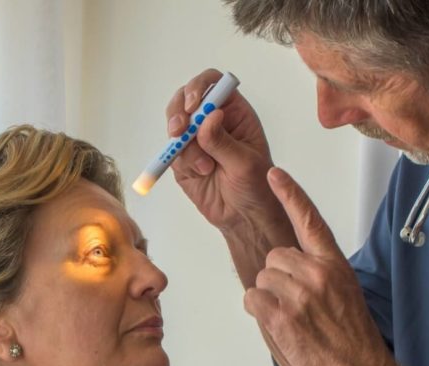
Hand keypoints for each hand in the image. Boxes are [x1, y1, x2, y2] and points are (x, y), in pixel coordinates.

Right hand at [165, 69, 285, 233]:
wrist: (245, 217)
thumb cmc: (257, 186)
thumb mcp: (245, 162)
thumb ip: (223, 141)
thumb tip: (210, 116)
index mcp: (234, 112)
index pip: (213, 84)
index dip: (199, 87)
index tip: (193, 105)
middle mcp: (212, 121)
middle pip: (184, 99)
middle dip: (177, 113)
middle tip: (179, 131)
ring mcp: (195, 140)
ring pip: (175, 127)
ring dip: (183, 145)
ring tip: (203, 167)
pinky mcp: (183, 160)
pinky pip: (172, 153)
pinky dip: (182, 161)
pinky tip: (201, 173)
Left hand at [243, 167, 393, 365]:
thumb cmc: (352, 338)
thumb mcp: (345, 291)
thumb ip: (319, 271)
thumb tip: (290, 265)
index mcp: (334, 263)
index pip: (309, 219)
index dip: (290, 195)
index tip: (275, 174)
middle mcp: (317, 273)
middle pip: (273, 256)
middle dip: (278, 279)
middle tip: (299, 306)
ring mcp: (300, 294)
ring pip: (261, 279)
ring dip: (269, 299)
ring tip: (295, 319)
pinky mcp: (283, 315)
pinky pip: (252, 299)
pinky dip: (260, 313)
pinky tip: (283, 326)